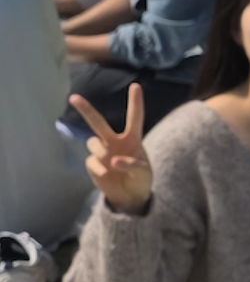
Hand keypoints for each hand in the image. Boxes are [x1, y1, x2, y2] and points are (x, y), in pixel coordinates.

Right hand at [67, 86, 152, 214]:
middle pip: (98, 122)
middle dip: (86, 110)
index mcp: (132, 139)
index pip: (134, 117)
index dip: (135, 102)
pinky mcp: (93, 163)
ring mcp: (102, 151)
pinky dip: (98, 167)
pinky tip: (106, 174)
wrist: (129, 196)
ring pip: (93, 142)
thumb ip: (133, 165)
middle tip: (74, 98)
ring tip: (113, 164)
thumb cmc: (140, 180)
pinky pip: (91, 160)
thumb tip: (114, 161)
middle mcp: (114, 141)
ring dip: (101, 151)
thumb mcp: (143, 173)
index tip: (136, 85)